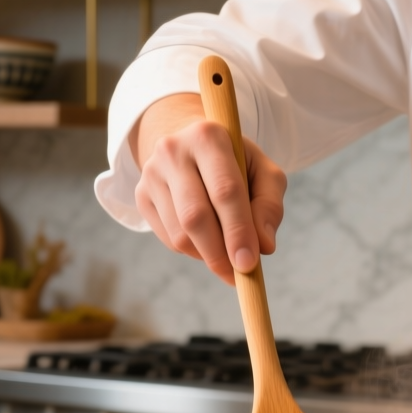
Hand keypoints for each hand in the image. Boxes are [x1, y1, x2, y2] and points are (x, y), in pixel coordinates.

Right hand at [130, 93, 288, 284]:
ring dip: (207, 255)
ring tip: (227, 255)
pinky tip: (207, 240)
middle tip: (239, 275)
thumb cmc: (236, 164)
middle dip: (219, 253)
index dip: (238, 231)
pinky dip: (193, 250)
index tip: (249, 263)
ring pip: (180, 234)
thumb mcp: (264, 173)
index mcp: (208, 137)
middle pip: (196, 216)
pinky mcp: (141, 195)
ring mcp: (151, 173)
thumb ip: (270, 206)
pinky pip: (169, 239)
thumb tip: (264, 246)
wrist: (192, 147)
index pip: (225, 191)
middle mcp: (173, 151)